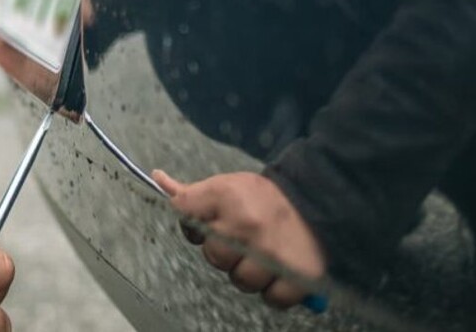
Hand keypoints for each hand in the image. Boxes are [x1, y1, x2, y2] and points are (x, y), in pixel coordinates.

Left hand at [152, 170, 325, 309]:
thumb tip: (157, 177)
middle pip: (214, 257)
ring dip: (250, 273)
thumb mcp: (227, 185)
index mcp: (227, 197)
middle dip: (225, 251)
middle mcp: (247, 226)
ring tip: (263, 255)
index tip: (211, 222)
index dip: (194, 224)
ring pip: (241, 281)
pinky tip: (279, 272)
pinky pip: (272, 298)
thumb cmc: (264, 197)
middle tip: (244, 239)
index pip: (185, 214)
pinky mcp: (298, 277)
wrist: (318, 199)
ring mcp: (272, 254)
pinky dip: (275, 290)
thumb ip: (192, 192)